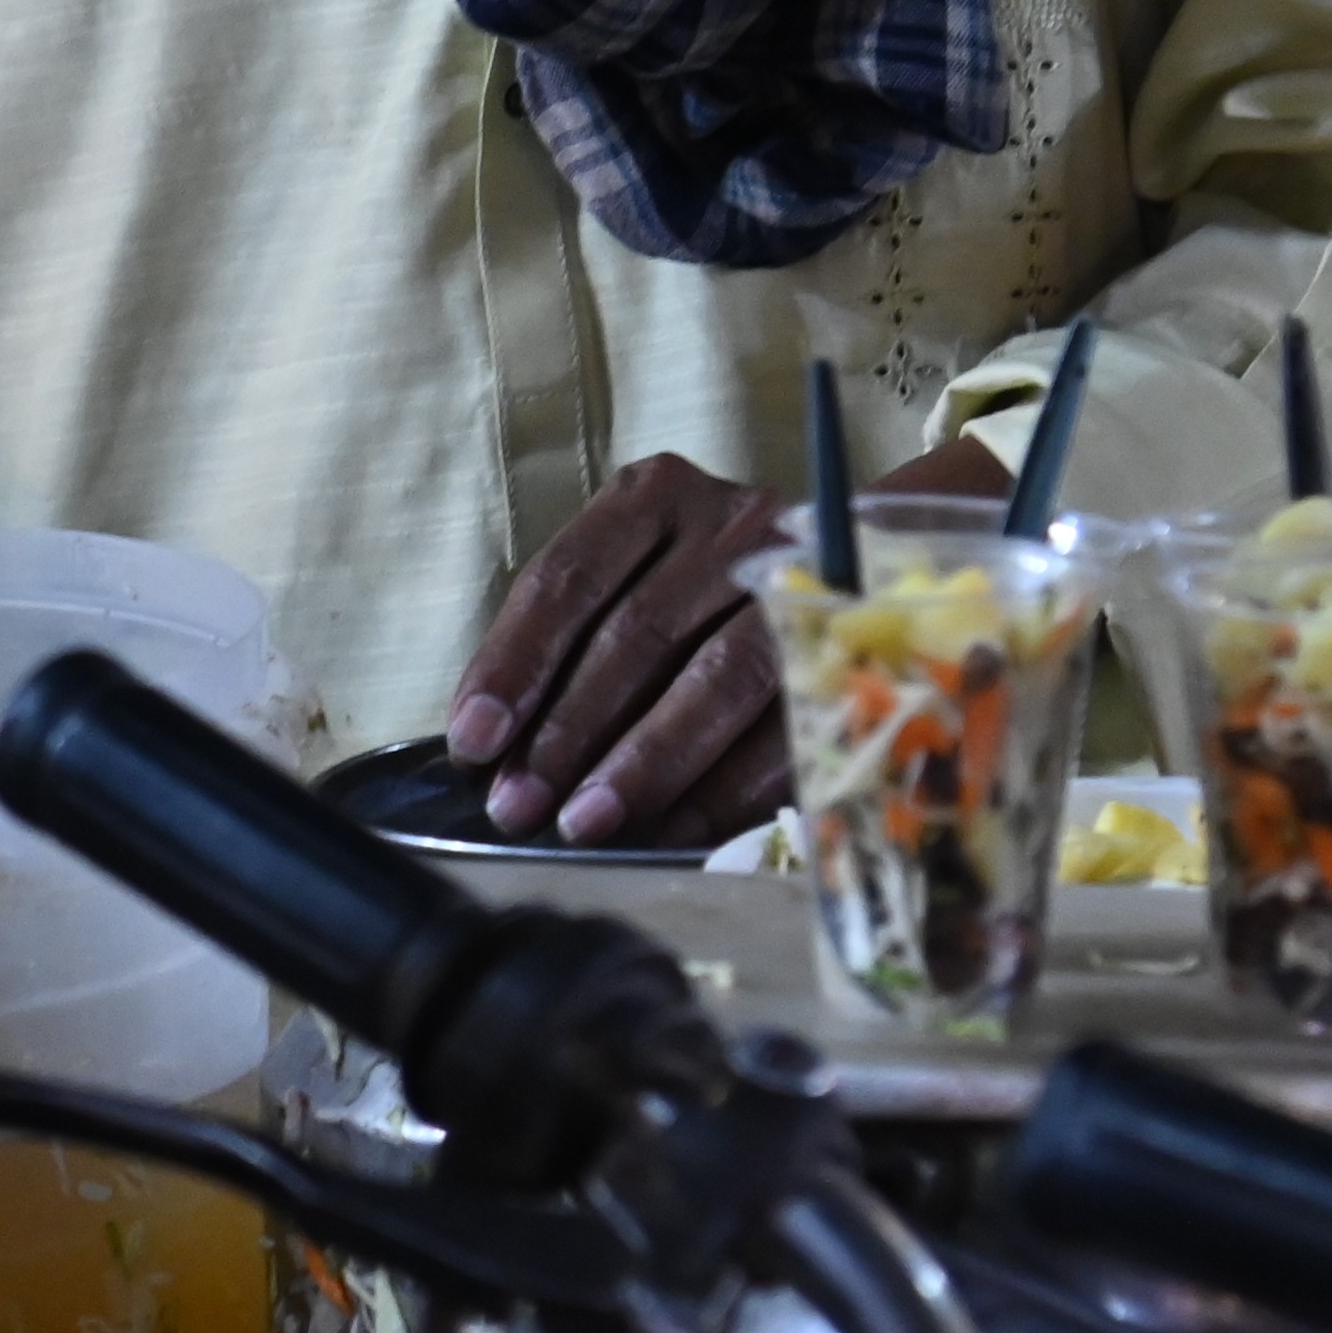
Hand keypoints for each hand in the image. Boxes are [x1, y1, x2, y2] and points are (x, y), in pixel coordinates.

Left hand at [445, 438, 1008, 850]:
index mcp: (654, 496)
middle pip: (639, 633)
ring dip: (644, 763)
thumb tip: (495, 752)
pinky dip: (721, 790)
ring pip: (717, 679)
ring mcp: (800, 584)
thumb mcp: (626, 581)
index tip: (475, 741)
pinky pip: (782, 729)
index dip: (516, 662)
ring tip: (585, 825)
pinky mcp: (847, 652)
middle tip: (522, 806)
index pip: (569, 578)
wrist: (857, 561)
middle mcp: (730, 525)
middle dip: (571, 731)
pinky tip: (668, 836)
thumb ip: (565, 647)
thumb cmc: (698, 588)